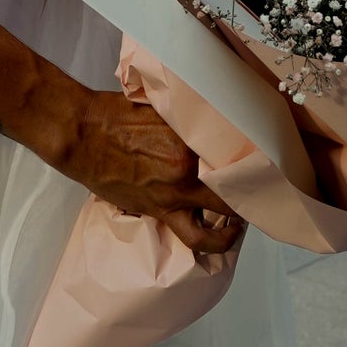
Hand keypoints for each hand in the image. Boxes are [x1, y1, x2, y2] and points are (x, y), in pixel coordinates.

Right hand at [56, 81, 242, 256]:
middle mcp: (187, 168)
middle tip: (260, 186)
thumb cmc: (116, 113)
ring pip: (222, 216)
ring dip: (238, 220)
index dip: (255, 156)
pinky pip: (193, 236)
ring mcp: (174, 193)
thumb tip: (214, 123)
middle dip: (252, 186)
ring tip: (246, 217)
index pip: (236, 149)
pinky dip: (213, 239)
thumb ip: (190, 120)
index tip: (264, 158)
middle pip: (236, 183)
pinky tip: (221, 233)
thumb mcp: (161, 107)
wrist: (82, 134)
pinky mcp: (158, 211)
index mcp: (190, 137)